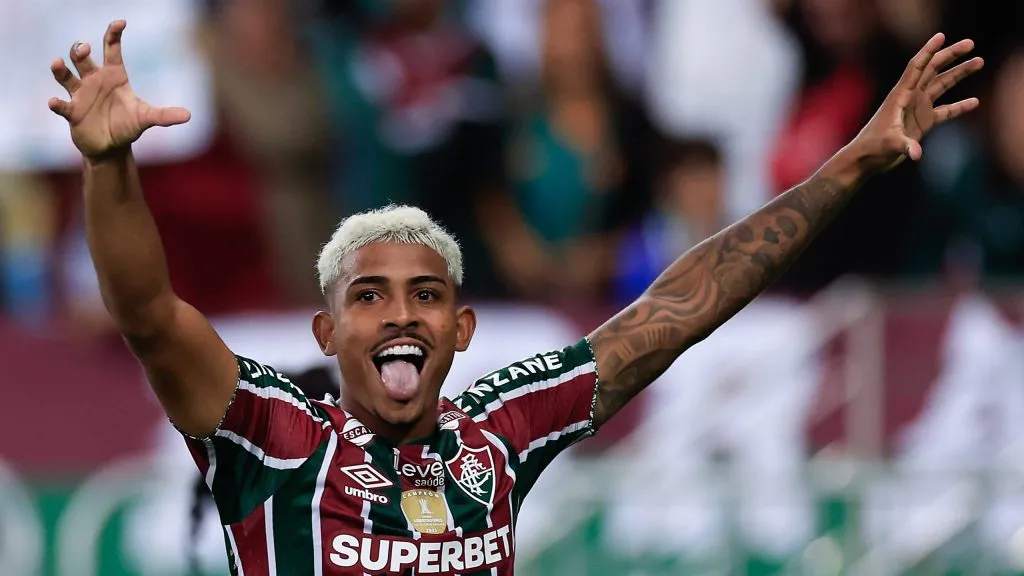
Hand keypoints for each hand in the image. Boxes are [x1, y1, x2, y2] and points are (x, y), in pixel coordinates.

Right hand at [48, 20, 190, 160]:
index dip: (113, 34)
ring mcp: (81, 95)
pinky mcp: (72, 112)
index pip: (111, 48)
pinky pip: (61, 105)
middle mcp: (94, 80)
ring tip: (57, 63)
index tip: (120, 23)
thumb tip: (188, 116)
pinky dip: (57, 104)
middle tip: (85, 49)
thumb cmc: (128, 126)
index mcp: (114, 75)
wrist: (111, 147)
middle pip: (83, 58)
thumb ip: (164, 115)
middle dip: (80, 50)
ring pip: (66, 76)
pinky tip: (54, 103)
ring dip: (60, 69)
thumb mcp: (146, 118)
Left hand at [852, 33, 983, 171]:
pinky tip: (974, 102)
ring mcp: (917, 108)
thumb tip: (916, 154)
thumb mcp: (889, 144)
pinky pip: (945, 111)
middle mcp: (910, 97)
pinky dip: (959, 106)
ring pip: (942, 85)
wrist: (867, 159)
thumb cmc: (873, 148)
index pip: (916, 66)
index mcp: (900, 95)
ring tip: (979, 61)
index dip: (928, 50)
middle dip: (951, 55)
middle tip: (971, 43)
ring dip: (960, 73)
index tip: (941, 35)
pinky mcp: (923, 122)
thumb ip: (904, 146)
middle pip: (933, 69)